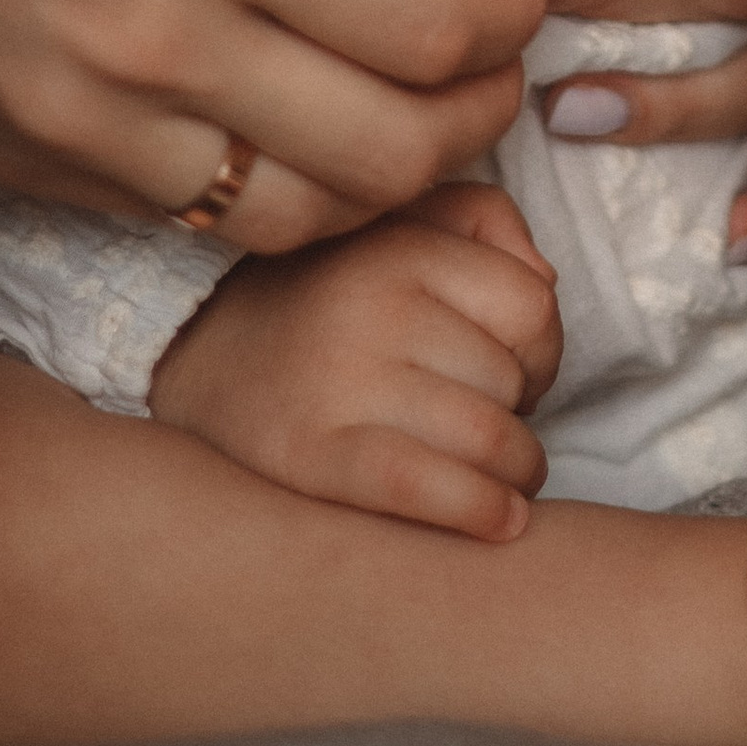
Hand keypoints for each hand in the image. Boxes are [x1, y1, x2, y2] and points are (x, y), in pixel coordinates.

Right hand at [0, 0, 546, 251]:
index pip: (427, 27)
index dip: (508, 22)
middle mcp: (151, 35)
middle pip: (388, 151)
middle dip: (477, 117)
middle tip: (493, 71)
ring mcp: (74, 116)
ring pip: (291, 217)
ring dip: (380, 182)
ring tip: (407, 119)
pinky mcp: (13, 157)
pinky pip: (178, 213)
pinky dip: (257, 189)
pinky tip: (279, 126)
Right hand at [147, 185, 562, 541]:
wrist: (201, 360)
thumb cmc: (332, 298)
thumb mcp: (404, 226)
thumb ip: (487, 225)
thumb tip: (546, 283)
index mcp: (400, 248)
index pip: (533, 308)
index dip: (541, 351)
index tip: (514, 373)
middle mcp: (371, 308)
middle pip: (511, 381)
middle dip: (519, 415)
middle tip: (483, 425)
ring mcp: (339, 384)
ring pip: (487, 441)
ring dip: (515, 473)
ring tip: (495, 477)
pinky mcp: (312, 459)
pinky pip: (427, 488)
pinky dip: (481, 511)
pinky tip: (498, 520)